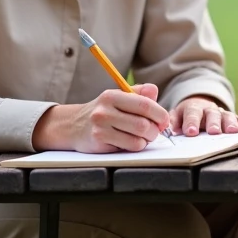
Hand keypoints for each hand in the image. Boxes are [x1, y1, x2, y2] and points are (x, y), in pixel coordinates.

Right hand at [32, 84, 169, 152]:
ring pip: (138, 138)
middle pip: (143, 124)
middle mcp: (105, 110)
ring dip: (146, 140)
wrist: (73, 125)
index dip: (160, 114)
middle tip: (154, 131)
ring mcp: (101, 127)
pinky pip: (129, 147)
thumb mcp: (118, 97)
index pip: (145, 104)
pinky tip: (129, 141)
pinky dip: (135, 146)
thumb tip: (155, 91)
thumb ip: (139, 93)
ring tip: (141, 136)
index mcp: (113, 95)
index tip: (164, 120)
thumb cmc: (103, 111)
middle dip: (154, 130)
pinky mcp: (99, 142)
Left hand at [171, 96, 237, 135]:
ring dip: (230, 123)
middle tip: (214, 131)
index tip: (190, 132)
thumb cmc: (186, 115)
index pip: (192, 113)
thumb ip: (173, 120)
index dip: (191, 122)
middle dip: (213, 123)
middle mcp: (208, 109)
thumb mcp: (176, 115)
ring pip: (226, 116)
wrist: (198, 104)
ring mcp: (221, 113)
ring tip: (233, 131)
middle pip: (211, 114)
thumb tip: (170, 128)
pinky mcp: (231, 118)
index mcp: (192, 108)